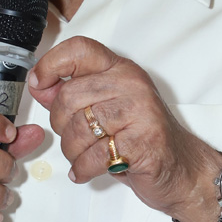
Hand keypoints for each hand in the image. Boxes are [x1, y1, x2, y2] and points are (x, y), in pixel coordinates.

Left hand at [27, 37, 221, 221]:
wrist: (181, 169)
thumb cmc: (142, 139)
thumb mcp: (106, 109)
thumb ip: (73, 95)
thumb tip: (40, 85)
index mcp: (121, 70)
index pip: (80, 50)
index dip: (51, 64)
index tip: (39, 82)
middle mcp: (131, 85)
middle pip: (69, 97)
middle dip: (61, 125)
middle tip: (73, 138)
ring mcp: (140, 112)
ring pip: (78, 128)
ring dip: (72, 152)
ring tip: (83, 157)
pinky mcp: (142, 142)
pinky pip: (93, 156)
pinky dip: (83, 169)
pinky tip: (87, 171)